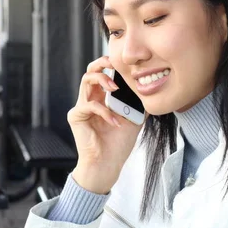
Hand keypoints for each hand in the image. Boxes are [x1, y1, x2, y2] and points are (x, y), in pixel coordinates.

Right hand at [68, 56, 143, 193]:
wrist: (108, 165)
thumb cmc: (119, 144)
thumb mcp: (135, 120)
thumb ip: (139, 104)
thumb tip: (151, 90)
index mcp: (102, 99)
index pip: (103, 74)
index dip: (111, 65)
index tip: (125, 63)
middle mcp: (90, 100)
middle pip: (90, 71)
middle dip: (102, 63)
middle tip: (114, 63)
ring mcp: (81, 107)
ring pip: (86, 80)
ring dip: (102, 79)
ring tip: (115, 88)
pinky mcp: (76, 116)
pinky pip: (89, 105)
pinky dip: (105, 112)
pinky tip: (116, 122)